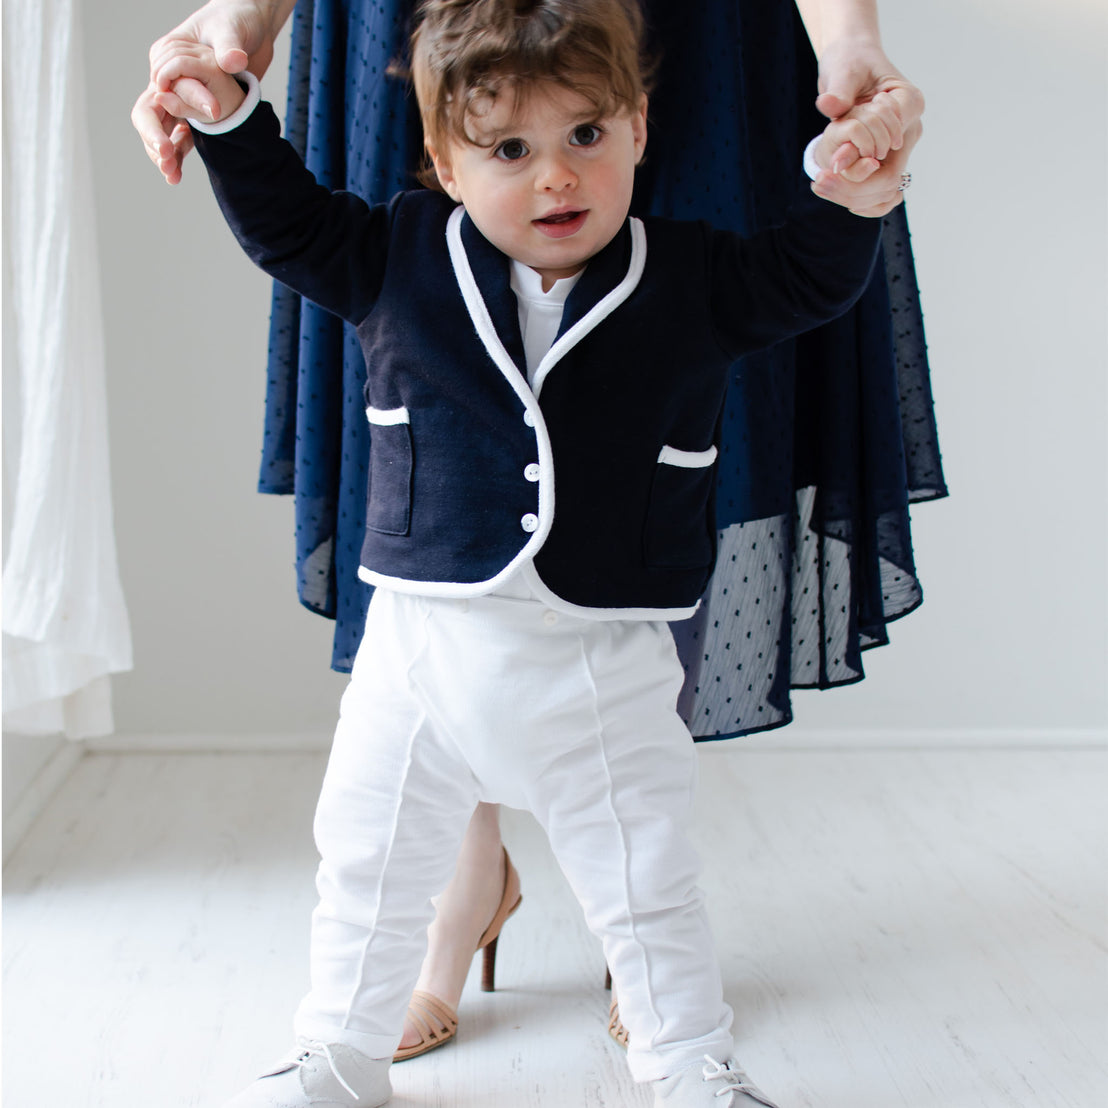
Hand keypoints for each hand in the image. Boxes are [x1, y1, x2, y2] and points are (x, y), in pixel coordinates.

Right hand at [132, 0, 284, 183]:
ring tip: (172, 176)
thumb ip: (229, 46)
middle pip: (150, 111)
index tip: (195, 127)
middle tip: (168, 160)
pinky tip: (178, 175)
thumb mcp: (232, 29)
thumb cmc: (238, 19)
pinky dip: (179, 153)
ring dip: (165, 152)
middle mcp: (168, 75)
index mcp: (168, 53)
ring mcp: (181, 94)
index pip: (162, 85)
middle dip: (155, 137)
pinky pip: (181, 134)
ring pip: (162, 127)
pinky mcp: (197, 108)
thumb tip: (233, 60)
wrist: (253, 25)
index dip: (175, 108)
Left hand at [809, 37, 924, 215]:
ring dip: (851, 195)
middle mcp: (910, 129)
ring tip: (819, 184)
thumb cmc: (850, 61)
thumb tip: (829, 105)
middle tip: (819, 182)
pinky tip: (832, 190)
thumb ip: (839, 91)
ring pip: (883, 190)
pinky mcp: (886, 158)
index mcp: (908, 103)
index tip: (832, 162)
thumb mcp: (843, 70)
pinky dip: (858, 198)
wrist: (850, 64)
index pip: (891, 147)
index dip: (861, 160)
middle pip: (889, 178)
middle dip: (853, 187)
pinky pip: (879, 192)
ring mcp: (900, 147)